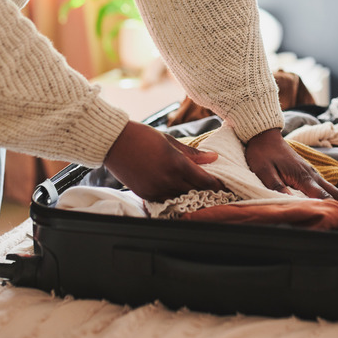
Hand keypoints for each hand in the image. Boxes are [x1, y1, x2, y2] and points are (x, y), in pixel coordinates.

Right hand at [104, 121, 224, 201]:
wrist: (114, 142)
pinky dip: (174, 197)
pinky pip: (165, 200)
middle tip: (215, 191)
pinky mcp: (146, 194)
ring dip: (190, 196)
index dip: (216, 184)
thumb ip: (193, 153)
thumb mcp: (170, 141)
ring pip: (181, 198)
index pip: (204, 180)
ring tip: (198, 193)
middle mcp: (168, 179)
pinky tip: (178, 193)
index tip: (223, 185)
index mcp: (177, 164)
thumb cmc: (143, 136)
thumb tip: (213, 157)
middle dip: (206, 191)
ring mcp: (156, 189)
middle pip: (195, 191)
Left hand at [245, 128, 337, 212]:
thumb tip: (291, 203)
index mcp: (302, 177)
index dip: (335, 209)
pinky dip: (336, 195)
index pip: (322, 197)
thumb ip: (277, 187)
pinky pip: (326, 186)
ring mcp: (311, 172)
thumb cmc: (262, 154)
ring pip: (332, 189)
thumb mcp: (264, 172)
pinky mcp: (308, 172)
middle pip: (334, 193)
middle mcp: (311, 175)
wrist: (264, 135)